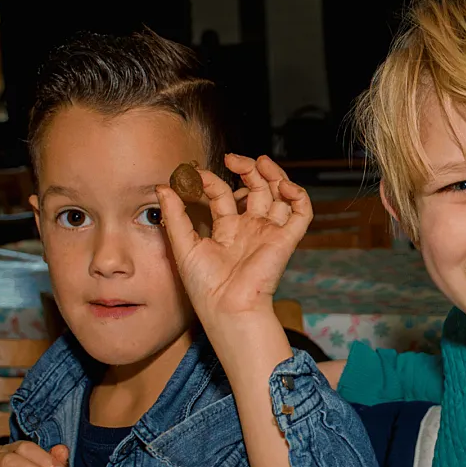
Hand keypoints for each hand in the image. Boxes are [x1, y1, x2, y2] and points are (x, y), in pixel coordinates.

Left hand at [156, 154, 311, 321]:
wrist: (227, 308)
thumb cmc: (205, 286)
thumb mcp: (183, 245)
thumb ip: (175, 215)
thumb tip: (163, 186)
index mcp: (227, 230)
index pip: (223, 195)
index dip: (211, 181)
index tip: (195, 174)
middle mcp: (250, 228)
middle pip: (256, 189)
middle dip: (247, 169)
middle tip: (233, 159)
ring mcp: (269, 232)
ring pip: (280, 195)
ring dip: (273, 174)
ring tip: (260, 162)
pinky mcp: (286, 239)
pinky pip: (302, 213)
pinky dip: (298, 195)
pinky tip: (283, 186)